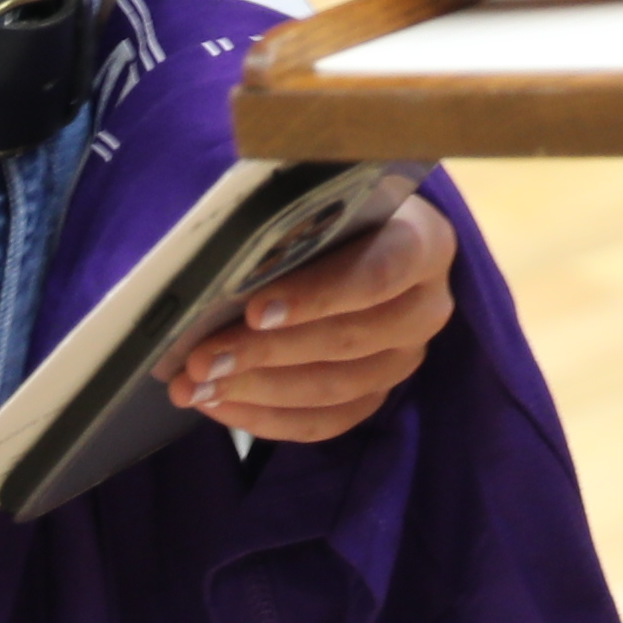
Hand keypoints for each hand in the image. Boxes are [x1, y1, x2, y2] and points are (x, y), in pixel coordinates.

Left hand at [167, 188, 456, 447]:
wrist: (356, 238)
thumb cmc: (327, 212)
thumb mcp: (317, 201)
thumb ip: (286, 226)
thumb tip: (219, 264)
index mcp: (422, 243)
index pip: (380, 272)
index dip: (319, 294)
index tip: (255, 310)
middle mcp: (425, 307)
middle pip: (349, 339)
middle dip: (267, 352)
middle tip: (204, 359)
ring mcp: (404, 358)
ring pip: (333, 388)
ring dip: (256, 389)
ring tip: (197, 385)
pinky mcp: (377, 395)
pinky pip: (325, 422)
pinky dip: (266, 418)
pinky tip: (218, 405)